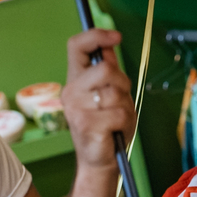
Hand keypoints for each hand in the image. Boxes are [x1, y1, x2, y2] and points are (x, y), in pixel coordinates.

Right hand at [63, 28, 135, 171]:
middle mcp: (71, 91)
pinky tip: (115, 130)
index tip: (116, 36)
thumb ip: (108, 72)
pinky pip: (119, 113)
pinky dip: (125, 122)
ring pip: (115, 92)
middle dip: (121, 82)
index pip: (76, 46)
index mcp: (75, 80)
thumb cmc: (107, 127)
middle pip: (105, 68)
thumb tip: (109, 47)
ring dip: (124, 106)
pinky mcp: (87, 124)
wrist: (99, 161)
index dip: (96, 36)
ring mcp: (76, 108)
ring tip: (116, 119)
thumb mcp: (110, 94)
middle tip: (119, 100)